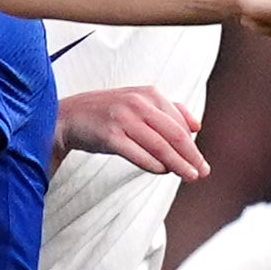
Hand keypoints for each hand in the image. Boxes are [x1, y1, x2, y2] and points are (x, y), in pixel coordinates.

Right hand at [58, 85, 208, 178]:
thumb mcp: (139, 103)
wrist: (68, 117)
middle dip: (191, 156)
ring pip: (160, 145)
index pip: (179, 123)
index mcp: (149, 94)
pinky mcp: (110, 135)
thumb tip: (197, 126)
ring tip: (189, 176)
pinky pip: (138, 154)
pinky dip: (153, 164)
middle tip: (202, 172)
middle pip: (174, 134)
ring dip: (177, 164)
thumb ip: (169, 110)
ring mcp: (123, 118)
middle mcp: (138, 103)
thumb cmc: (107, 113)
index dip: (192, 144)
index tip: (200, 162)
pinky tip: (163, 172)